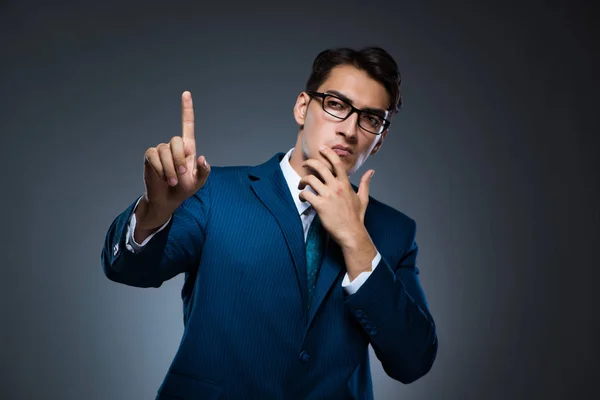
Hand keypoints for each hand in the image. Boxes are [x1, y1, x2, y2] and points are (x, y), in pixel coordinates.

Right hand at [139, 91, 209, 227]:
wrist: (168, 199)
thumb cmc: (184, 188)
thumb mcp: (199, 182)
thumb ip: (204, 171)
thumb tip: (202, 158)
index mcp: (188, 148)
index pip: (187, 124)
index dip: (186, 109)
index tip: (186, 93)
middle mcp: (173, 146)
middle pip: (176, 140)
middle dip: (179, 159)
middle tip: (181, 174)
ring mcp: (160, 150)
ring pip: (165, 151)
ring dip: (170, 168)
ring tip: (172, 180)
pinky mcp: (150, 156)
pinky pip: (153, 157)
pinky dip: (160, 169)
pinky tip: (163, 177)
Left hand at [298, 145, 373, 246]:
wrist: (351, 233)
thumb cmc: (356, 217)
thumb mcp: (362, 198)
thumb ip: (365, 183)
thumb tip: (371, 171)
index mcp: (345, 184)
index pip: (337, 163)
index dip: (328, 153)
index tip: (322, 148)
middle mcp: (336, 187)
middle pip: (320, 167)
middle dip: (310, 162)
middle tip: (305, 164)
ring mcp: (328, 196)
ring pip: (310, 179)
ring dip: (302, 180)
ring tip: (301, 185)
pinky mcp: (320, 206)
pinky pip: (306, 194)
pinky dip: (301, 194)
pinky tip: (302, 197)